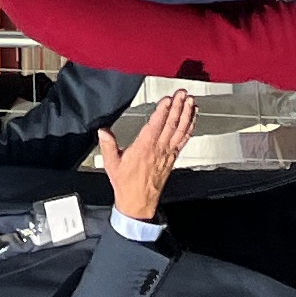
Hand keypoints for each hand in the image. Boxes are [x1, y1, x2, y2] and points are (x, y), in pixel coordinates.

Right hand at [97, 89, 201, 223]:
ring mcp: (168, 154)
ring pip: (180, 131)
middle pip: (171, 125)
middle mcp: (158, 150)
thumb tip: (103, 131)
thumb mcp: (112, 164)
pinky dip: (189, 128)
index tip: (168, 99)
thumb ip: (108, 146)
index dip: (163, 111)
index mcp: (144, 148)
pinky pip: (183, 140)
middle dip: (178, 107)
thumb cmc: (126, 184)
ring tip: (191, 102)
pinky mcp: (172, 158)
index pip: (156, 126)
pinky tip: (192, 119)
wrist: (138, 203)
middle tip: (183, 93)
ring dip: (186, 115)